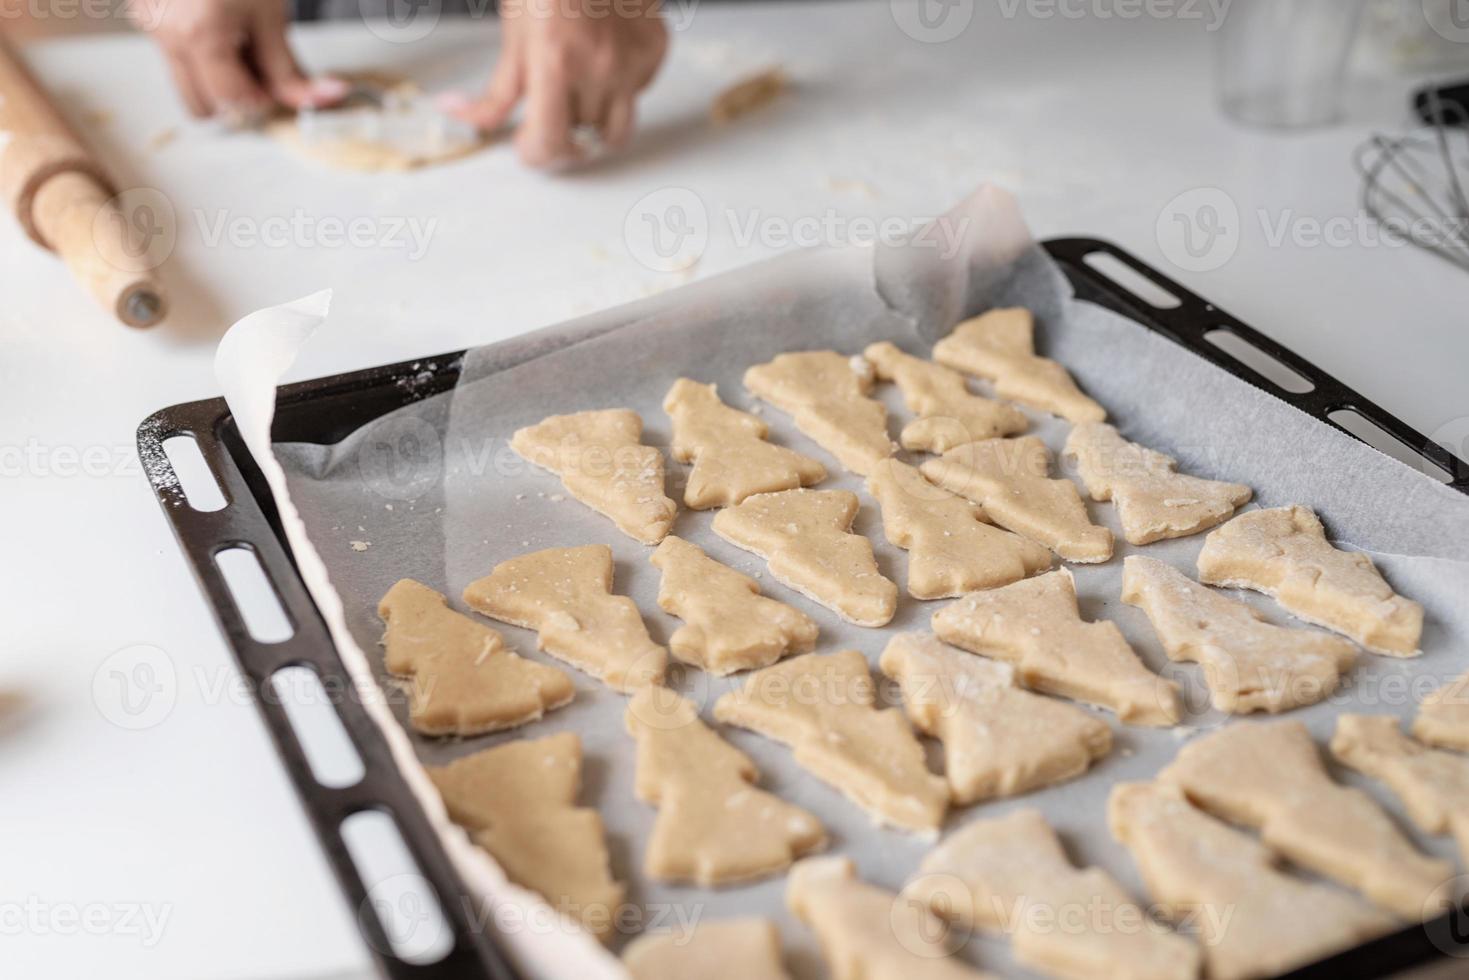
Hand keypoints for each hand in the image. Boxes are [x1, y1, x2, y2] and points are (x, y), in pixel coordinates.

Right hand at [131, 0, 345, 122]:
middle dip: (234, 99)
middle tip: (260, 70)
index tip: (279, 86)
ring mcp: (149, 23)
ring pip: (184, 84)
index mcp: (201, 35)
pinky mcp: (144, 12)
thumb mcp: (271, 15)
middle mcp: (167, 34)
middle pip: (200, 106)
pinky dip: (201, 54)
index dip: (262, 100)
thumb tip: (321, 99)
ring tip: (239, 45)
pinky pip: (174, 54)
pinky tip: (220, 26)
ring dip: (215, 80)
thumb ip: (289, 68)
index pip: (232, 101)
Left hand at [447, 0, 667, 167]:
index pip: (550, 143)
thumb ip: (497, 91)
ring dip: (594, 124)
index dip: (535, 154)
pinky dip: (618, 88)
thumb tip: (465, 117)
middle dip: (563, 132)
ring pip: (617, 129)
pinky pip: (637, 94)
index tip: (528, 146)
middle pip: (582, 139)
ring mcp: (631, 63)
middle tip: (552, 110)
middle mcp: (598, 68)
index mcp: (555, 63)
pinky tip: (604, 58)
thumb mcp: (514, 34)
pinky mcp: (653, 53)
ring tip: (579, 93)